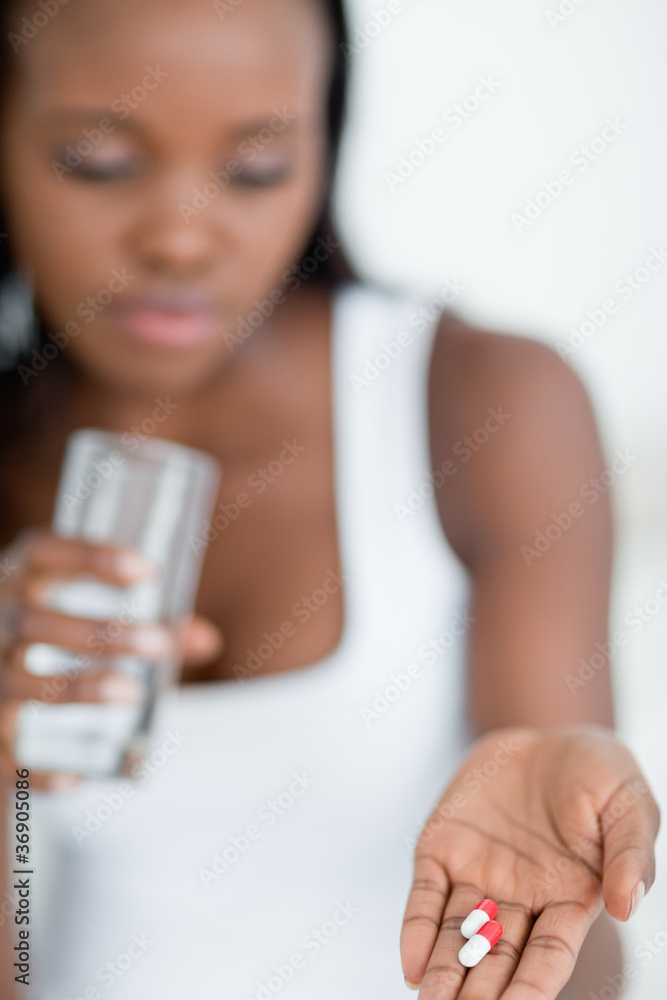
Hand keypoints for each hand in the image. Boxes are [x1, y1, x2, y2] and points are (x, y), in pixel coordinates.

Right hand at [0, 528, 222, 787]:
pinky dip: (41, 770)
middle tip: (159, 645)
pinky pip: (8, 758)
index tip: (146, 571)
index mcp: (15, 583)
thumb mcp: (82, 620)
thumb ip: (147, 625)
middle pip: (35, 623)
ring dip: (79, 689)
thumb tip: (205, 639)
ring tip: (133, 694)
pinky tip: (80, 777)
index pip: (40, 552)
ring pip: (20, 683)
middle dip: (100, 634)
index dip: (89, 555)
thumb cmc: (47, 646)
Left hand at [400, 725, 659, 997]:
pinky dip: (416, 927)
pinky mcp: (445, 847)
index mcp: (570, 897)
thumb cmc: (600, 774)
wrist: (551, 735)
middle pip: (496, 956)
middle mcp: (521, 897)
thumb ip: (629, 855)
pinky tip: (412, 961)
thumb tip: (626, 904)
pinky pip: (427, 893)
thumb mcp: (630, 806)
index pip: (547, 956)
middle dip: (477, 992)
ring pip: (456, 935)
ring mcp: (480, 874)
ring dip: (442, 971)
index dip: (529, 987)